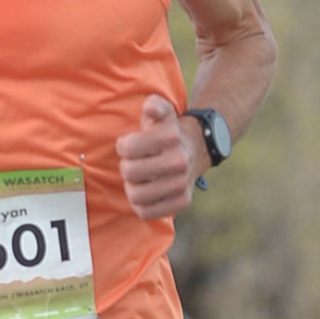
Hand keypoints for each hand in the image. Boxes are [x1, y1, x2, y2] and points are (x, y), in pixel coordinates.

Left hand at [116, 95, 199, 220]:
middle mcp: (179, 160)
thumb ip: (153, 106)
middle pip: (129, 173)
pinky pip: (147, 213)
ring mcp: (182, 183)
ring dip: (133, 187)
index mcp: (171, 136)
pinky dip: (142, 204)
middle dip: (127, 167)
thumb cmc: (166, 131)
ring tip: (140, 179)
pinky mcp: (183, 201)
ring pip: (136, 196)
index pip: (127, 148)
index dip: (123, 146)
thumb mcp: (162, 112)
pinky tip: (147, 192)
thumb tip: (150, 109)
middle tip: (135, 163)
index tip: (130, 145)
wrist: (196, 148)